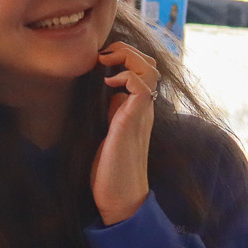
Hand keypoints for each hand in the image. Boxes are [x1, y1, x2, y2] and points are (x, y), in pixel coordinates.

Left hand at [91, 41, 157, 225]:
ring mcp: (141, 112)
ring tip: (106, 63)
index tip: (98, 61)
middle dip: (126, 50)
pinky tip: (108, 83)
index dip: (123, 56)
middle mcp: (142, 107)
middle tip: (103, 57)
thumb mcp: (106, 132)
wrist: (120, 198)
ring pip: (149, 68)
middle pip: (149, 62)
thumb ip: (108, 113)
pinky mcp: (134, 120)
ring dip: (127, 57)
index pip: (141, 68)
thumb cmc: (109, 170)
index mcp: (136, 108)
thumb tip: (98, 95)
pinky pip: (141, 85)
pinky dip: (125, 75)